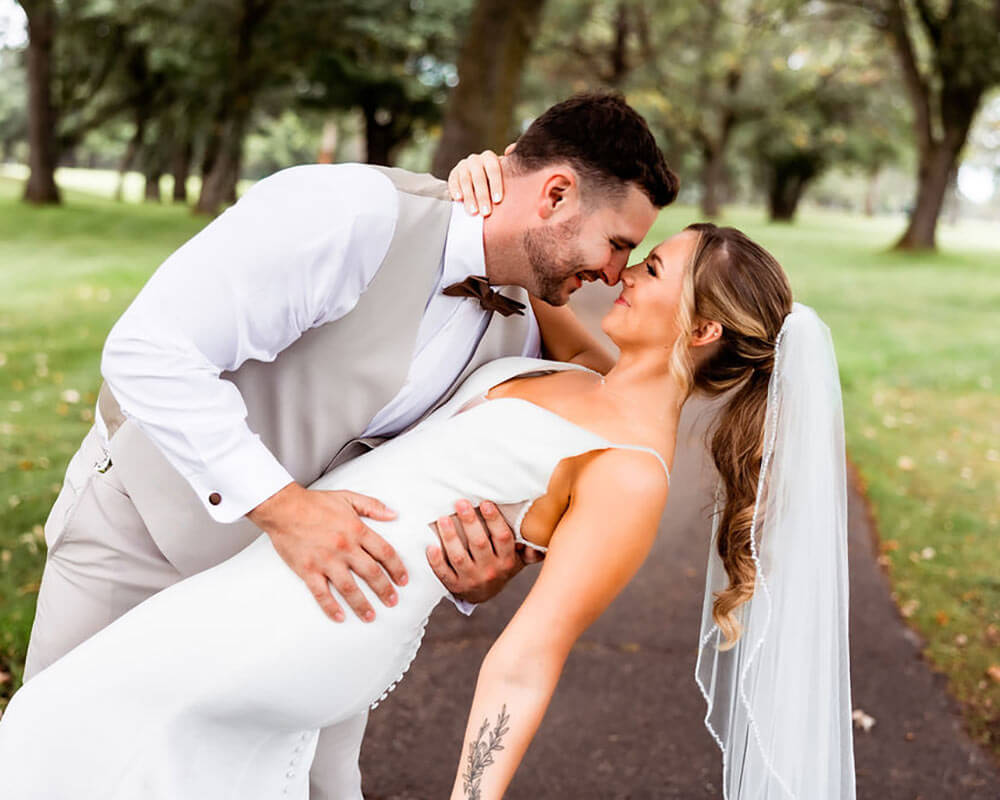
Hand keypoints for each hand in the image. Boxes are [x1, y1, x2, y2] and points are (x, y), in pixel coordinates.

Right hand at [248, 483, 407, 622]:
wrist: (283, 507)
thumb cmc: (315, 502)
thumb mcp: (348, 497)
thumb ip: (373, 506)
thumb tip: (394, 514)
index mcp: (356, 530)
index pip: (384, 552)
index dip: (397, 568)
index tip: (403, 580)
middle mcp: (344, 547)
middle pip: (371, 573)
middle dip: (385, 590)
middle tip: (393, 601)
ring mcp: (326, 561)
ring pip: (349, 588)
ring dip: (362, 604)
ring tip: (371, 616)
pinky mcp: (307, 570)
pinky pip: (321, 593)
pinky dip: (330, 607)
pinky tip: (339, 617)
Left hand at [426, 499, 541, 603]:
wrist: (484, 592)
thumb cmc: (501, 565)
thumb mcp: (519, 558)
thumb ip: (531, 548)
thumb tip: (546, 539)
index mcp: (507, 560)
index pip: (502, 538)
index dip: (494, 520)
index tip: (485, 503)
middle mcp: (491, 570)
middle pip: (479, 544)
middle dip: (469, 522)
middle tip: (459, 503)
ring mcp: (471, 579)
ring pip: (459, 557)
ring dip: (450, 537)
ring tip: (442, 519)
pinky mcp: (455, 586)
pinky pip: (444, 573)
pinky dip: (436, 560)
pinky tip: (430, 545)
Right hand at [447, 143, 515, 216]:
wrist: (477, 180)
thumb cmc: (494, 180)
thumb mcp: (504, 173)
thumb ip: (510, 166)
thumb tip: (511, 150)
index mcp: (490, 158)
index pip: (493, 170)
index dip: (496, 185)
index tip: (498, 200)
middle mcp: (476, 160)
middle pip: (479, 178)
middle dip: (483, 196)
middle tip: (486, 212)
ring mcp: (463, 166)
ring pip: (466, 181)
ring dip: (469, 197)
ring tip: (473, 212)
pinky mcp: (453, 174)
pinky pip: (453, 182)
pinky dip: (455, 190)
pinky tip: (458, 199)